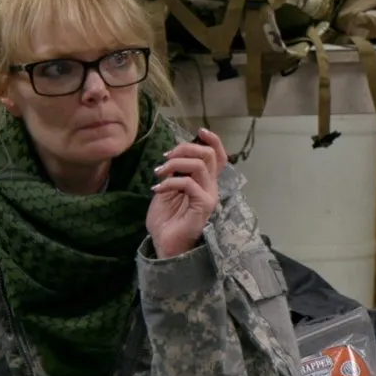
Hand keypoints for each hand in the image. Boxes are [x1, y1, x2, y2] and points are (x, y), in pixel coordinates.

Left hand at [146, 128, 223, 259]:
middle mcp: (211, 187)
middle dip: (185, 148)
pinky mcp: (203, 206)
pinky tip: (156, 189)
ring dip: (175, 164)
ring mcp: (209, 196)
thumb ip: (174, 173)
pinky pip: (189, 184)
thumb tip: (174, 155)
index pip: (219, 157)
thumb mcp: (167, 190)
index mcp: (204, 182)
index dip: (213, 141)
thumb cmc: (166, 220)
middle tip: (165, 157)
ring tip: (159, 172)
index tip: (199, 131)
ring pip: (199, 165)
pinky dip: (170, 182)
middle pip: (209, 155)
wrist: (164, 245)